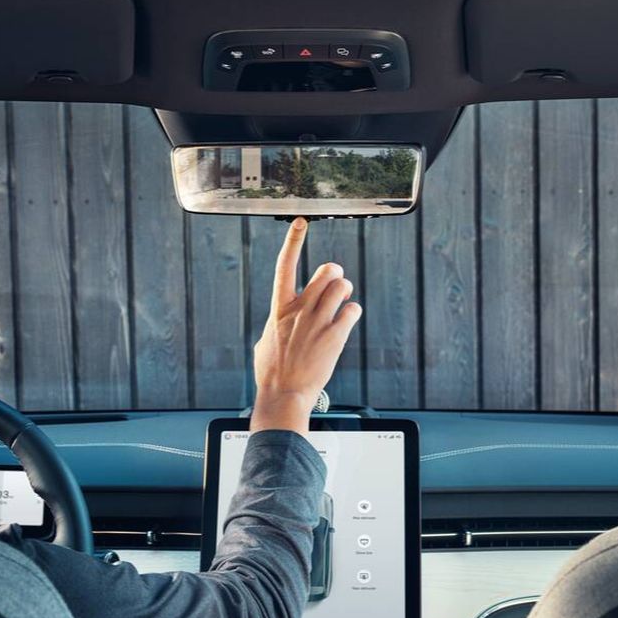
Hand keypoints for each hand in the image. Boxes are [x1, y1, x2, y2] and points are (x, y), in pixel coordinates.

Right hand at [251, 218, 362, 437]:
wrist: (283, 394)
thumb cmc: (271, 373)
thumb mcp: (265, 342)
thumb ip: (276, 325)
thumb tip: (278, 324)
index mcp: (280, 309)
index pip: (284, 266)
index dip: (293, 241)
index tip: (300, 222)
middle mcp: (299, 310)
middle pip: (326, 271)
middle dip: (334, 273)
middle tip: (335, 283)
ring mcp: (318, 322)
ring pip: (342, 286)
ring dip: (345, 290)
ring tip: (342, 302)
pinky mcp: (335, 336)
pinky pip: (352, 310)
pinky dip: (352, 313)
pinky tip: (346, 322)